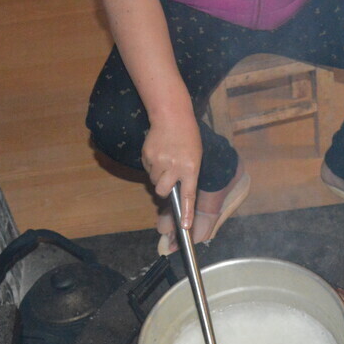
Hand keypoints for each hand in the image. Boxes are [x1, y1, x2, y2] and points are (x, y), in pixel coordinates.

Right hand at [142, 109, 201, 229]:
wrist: (171, 116)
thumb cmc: (188, 138)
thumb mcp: (195, 157)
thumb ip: (188, 175)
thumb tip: (176, 192)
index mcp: (191, 168)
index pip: (188, 196)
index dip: (186, 213)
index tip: (184, 227)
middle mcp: (174, 167)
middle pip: (163, 191)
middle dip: (164, 190)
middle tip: (169, 178)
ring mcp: (159, 162)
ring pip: (155, 181)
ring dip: (159, 176)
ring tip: (165, 160)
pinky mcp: (147, 156)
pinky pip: (148, 170)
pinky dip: (152, 166)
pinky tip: (159, 153)